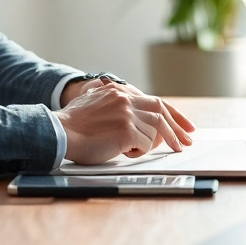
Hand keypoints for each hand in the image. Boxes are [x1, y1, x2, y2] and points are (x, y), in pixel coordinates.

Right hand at [54, 80, 195, 164]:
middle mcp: (126, 99)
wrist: (58, 132)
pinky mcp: (126, 130)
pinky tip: (124, 152)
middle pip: (161, 114)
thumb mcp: (93, 101)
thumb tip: (130, 113)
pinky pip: (145, 145)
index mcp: (119, 91)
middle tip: (186, 143)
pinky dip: (139, 152)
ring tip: (130, 149)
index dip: (174, 115)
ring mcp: (127, 114)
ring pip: (153, 132)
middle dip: (177, 131)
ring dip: (147, 144)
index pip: (156, 102)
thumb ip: (112, 102)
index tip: (186, 127)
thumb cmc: (72, 124)